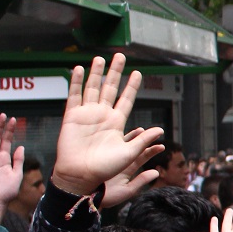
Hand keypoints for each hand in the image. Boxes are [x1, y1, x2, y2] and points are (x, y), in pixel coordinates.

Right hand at [53, 55, 163, 196]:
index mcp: (117, 122)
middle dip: (115, 72)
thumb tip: (160, 129)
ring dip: (96, 73)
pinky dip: (76, 82)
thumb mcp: (129, 153)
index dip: (132, 86)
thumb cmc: (105, 169)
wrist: (81, 175)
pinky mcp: (71, 116)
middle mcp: (102, 115)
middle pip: (110, 88)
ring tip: (100, 57)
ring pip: (93, 88)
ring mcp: (86, 114)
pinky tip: (79, 69)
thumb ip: (142, 140)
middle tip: (120, 55)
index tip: (139, 73)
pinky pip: (74, 96)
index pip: (126, 99)